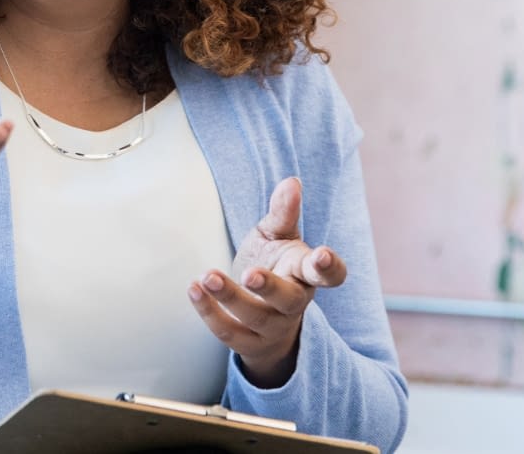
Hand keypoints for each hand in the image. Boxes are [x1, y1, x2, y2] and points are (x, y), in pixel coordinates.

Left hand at [186, 177, 347, 387]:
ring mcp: (273, 326)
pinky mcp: (248, 342)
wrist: (262, 314)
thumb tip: (292, 181)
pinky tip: (193, 289)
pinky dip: (209, 313)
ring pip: (255, 318)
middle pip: (289, 300)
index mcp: (305, 274)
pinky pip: (229, 333)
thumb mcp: (276, 236)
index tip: (322, 254)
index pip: (329, 275)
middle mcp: (294, 303)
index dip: (330, 267)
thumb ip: (283, 212)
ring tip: (206, 276)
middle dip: (269, 287)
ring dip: (229, 298)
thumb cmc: (274, 265)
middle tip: (248, 273)